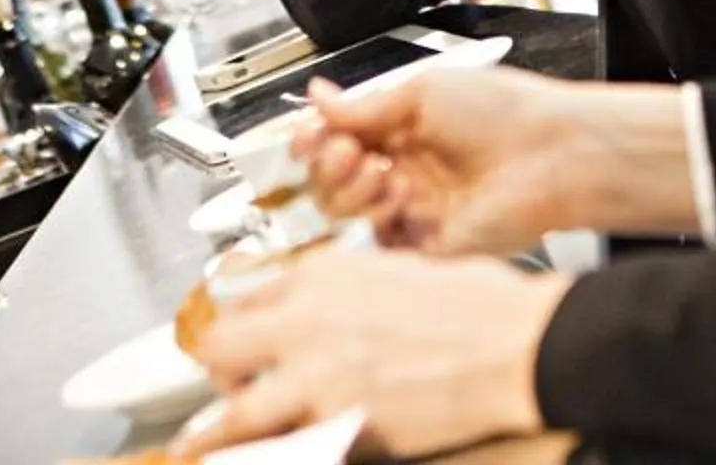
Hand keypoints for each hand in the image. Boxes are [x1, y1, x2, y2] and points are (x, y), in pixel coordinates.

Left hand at [183, 249, 567, 457]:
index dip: (241, 320)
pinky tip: (269, 458)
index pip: (247, 295)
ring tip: (200, 445)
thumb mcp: (398, 270)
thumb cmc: (476, 305)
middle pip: (222, 347)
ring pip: (235, 412)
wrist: (515, 344)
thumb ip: (346, 289)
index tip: (240, 336)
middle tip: (230, 383)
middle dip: (221, 368)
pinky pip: (286, 448)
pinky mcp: (342, 428)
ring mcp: (319, 380)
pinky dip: (278, 454)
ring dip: (218, 429)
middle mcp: (307, 322)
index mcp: (323, 274)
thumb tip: (319, 308)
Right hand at [294, 68, 699, 253]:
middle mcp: (405, 172)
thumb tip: (319, 98)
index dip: (317, 141)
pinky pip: (380, 246)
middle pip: (334, 182)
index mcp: (403, 131)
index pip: (339, 141)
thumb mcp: (424, 93)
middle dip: (330, 166)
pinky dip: (376, 223)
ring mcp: (415, 210)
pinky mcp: (428, 246)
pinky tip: (397, 200)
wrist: (552, 154)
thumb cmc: (504, 113)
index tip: (309, 137)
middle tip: (347, 152)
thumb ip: (366, 106)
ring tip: (380, 173)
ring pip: (349, 215)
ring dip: (352, 190)